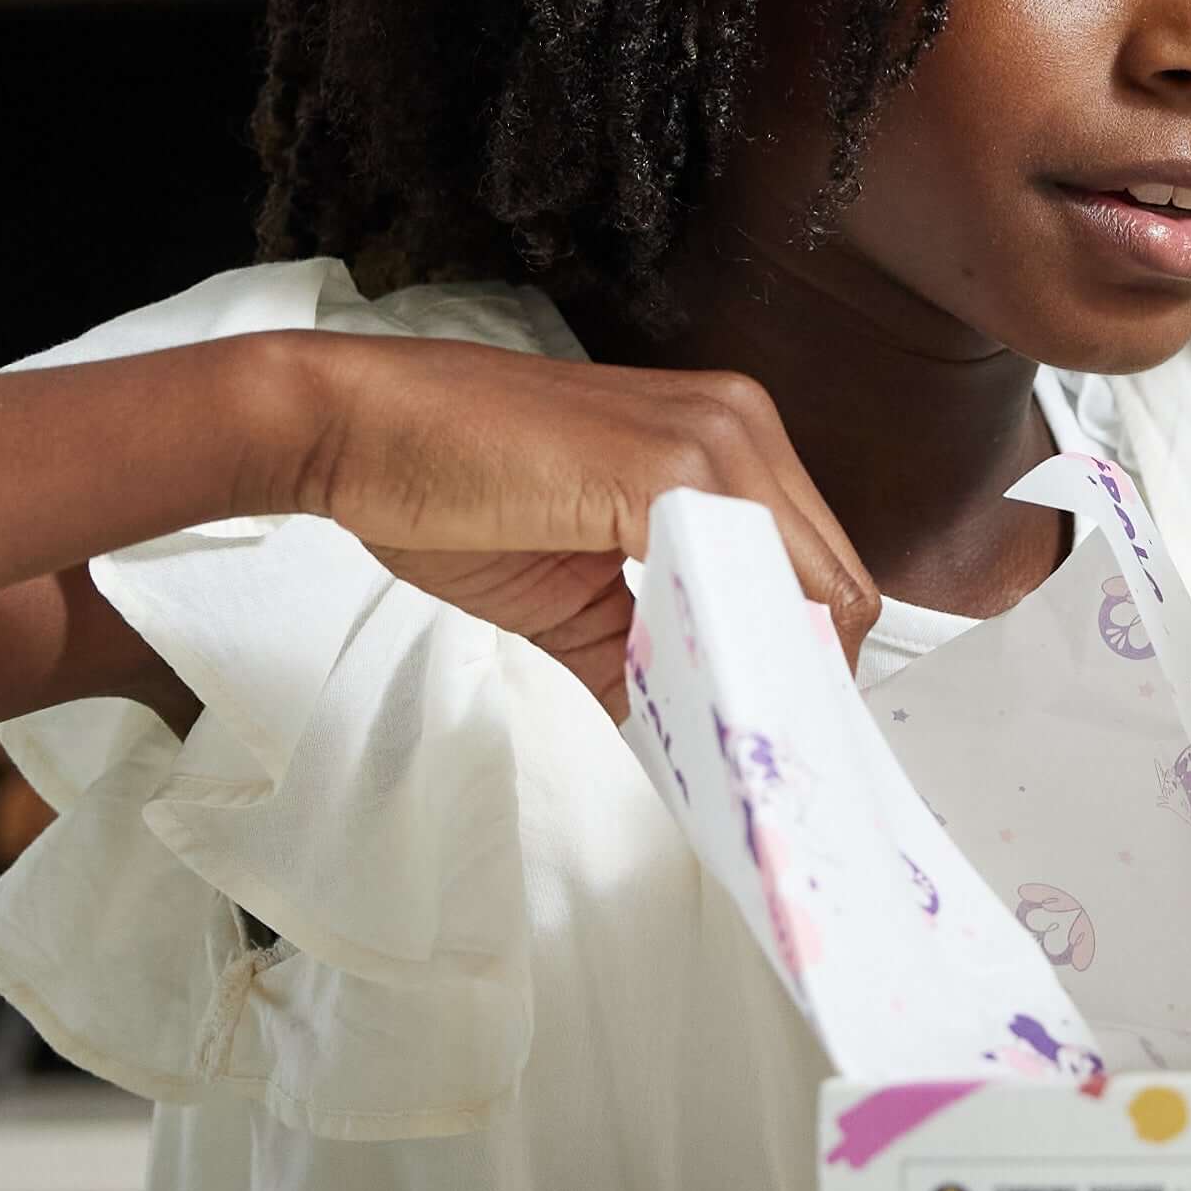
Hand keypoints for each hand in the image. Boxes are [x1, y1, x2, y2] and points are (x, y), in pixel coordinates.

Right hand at [257, 335, 880, 712]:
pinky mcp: (662, 466)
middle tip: (760, 763)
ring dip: (773, 677)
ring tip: (732, 747)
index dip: (803, 660)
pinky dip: (731, 656)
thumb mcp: (573, 592)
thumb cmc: (448, 484)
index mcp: (725, 441)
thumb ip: (644, 655)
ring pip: (809, 585)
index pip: (818, 569)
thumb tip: (690, 737)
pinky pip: (739, 580)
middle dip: (801, 682)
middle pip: (835, 583)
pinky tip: (699, 707)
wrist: (355, 428)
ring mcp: (709, 440)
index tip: (775, 732)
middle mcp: (737, 427)